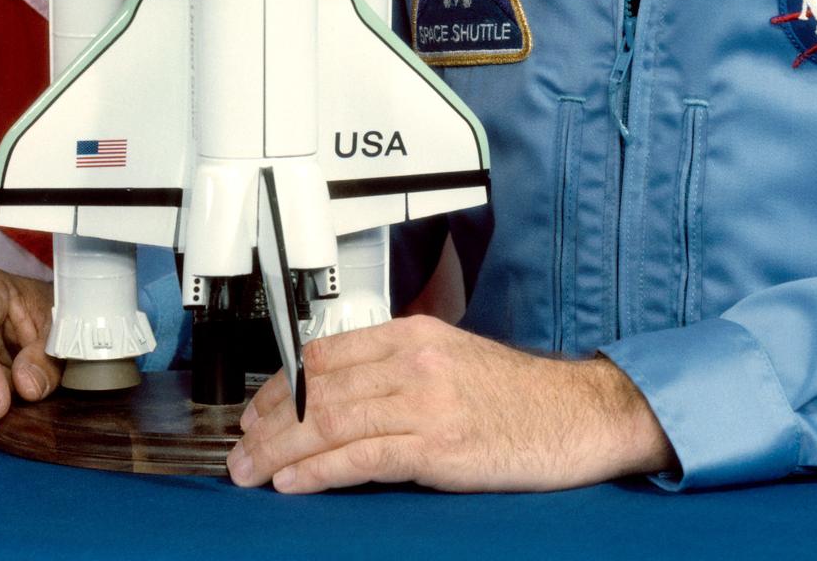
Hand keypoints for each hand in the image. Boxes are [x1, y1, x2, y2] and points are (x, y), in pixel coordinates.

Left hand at [228, 314, 673, 492]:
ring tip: (251, 472)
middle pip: (319, 390)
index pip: (326, 353)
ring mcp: (426, 402)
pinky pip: (362, 458)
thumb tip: (341, 400)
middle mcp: (415, 360)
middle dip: (268, 423)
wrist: (577, 414)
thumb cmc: (517, 396)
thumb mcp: (453, 362)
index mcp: (415, 334)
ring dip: (280, 450)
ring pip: (331, 422)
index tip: (255, 410)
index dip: (280, 385)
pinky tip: (294, 483)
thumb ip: (400, 372)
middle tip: (239, 450)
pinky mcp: (438, 446)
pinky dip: (319, 472)